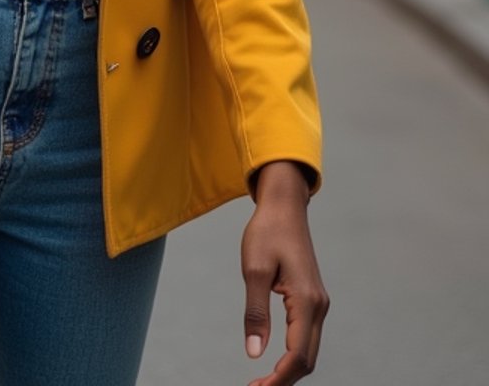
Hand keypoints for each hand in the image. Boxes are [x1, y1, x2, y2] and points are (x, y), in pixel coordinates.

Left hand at [240, 161, 328, 384]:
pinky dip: (294, 355)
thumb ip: (255, 313)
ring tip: (262, 381)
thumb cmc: (267, 232)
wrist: (284, 205)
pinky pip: (307, 336)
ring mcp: (319, 302)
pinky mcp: (313, 298)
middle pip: (307, 360)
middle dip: (284, 380)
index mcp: (306, 301)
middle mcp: (319, 306)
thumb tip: (254, 353)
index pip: (297, 356)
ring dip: (289, 370)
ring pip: (309, 350)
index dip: (278, 379)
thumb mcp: (253, 270)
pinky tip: (275, 361)